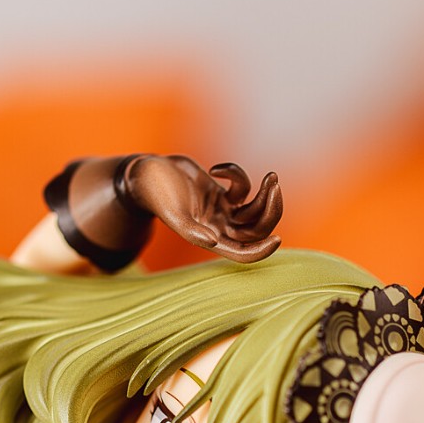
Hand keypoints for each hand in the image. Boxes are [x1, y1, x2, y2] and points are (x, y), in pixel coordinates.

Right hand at [125, 156, 282, 261]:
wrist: (145, 175)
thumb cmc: (156, 195)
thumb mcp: (173, 213)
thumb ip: (191, 230)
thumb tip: (213, 241)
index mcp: (210, 239)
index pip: (242, 253)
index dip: (261, 251)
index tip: (278, 239)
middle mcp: (219, 228)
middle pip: (257, 230)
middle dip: (271, 210)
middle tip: (274, 185)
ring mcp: (222, 211)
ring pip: (256, 211)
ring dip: (266, 194)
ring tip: (271, 177)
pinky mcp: (221, 194)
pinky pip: (242, 189)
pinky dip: (237, 176)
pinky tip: (216, 169)